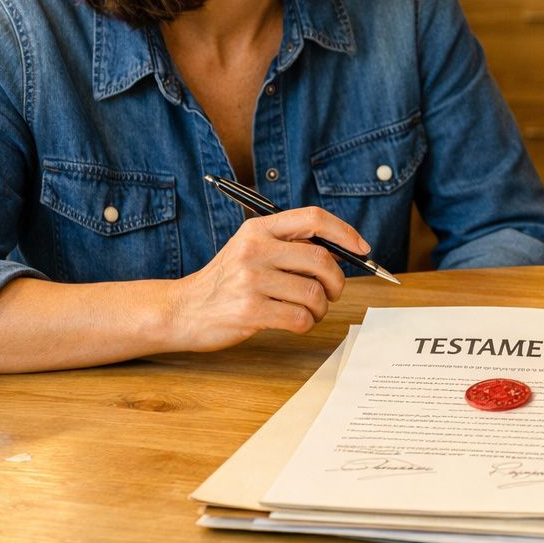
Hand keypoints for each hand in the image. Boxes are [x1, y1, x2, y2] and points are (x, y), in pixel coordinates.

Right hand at [165, 207, 362, 351]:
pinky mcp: (250, 311)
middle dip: (337, 282)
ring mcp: (251, 280)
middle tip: (333, 293)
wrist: (181, 310)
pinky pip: (300, 318)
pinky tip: (296, 322)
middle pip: (321, 261)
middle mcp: (255, 250)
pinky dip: (307, 323)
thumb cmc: (225, 282)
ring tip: (310, 311)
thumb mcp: (251, 250)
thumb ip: (289, 245)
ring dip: (322, 308)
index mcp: (258, 229)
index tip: (362, 250)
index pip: (313, 219)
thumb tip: (343, 251)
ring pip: (314, 294)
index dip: (345, 233)